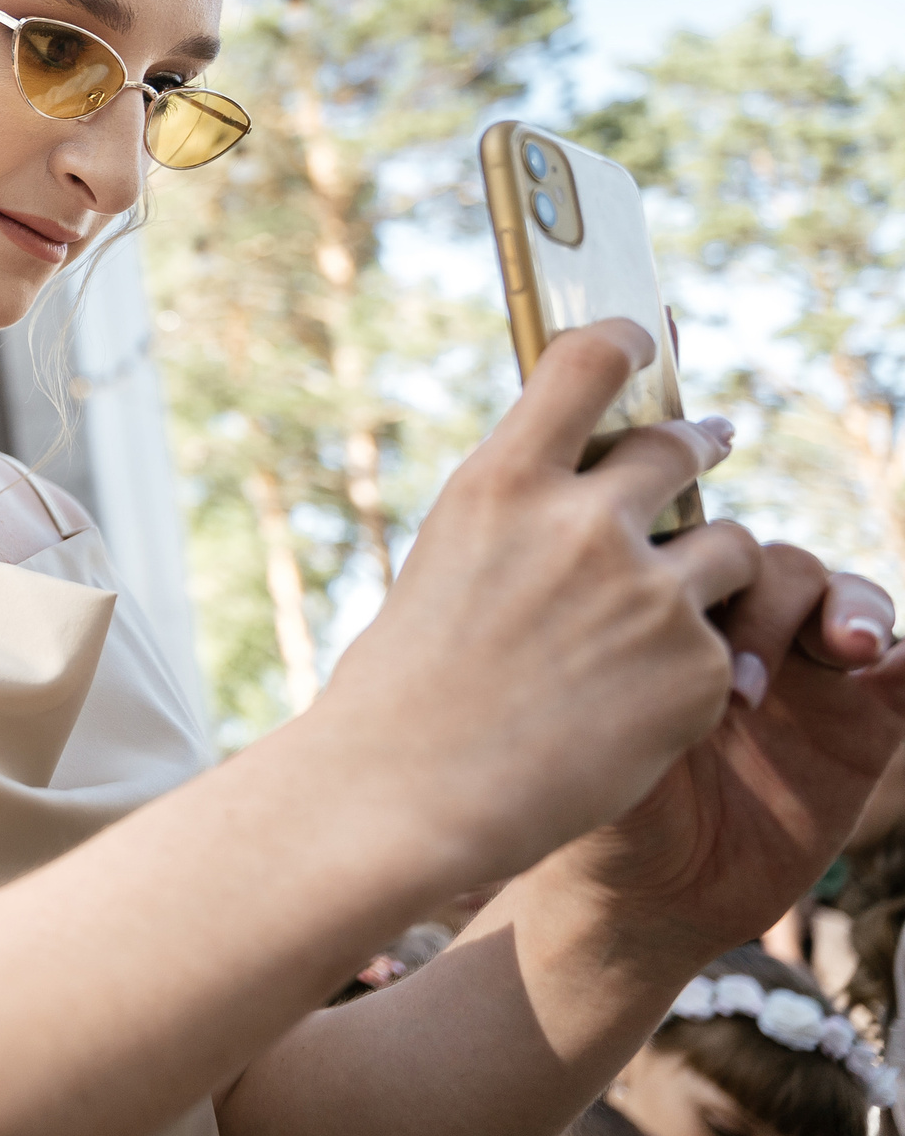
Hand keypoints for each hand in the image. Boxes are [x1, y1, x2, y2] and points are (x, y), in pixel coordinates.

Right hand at [310, 319, 754, 891]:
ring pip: (732, 544)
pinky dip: (701, 666)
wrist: (409, 794)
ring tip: (667, 611)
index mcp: (500, 483)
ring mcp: (649, 593)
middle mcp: (581, 522)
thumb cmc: (404, 685)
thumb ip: (519, 513)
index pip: (589, 360)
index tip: (644, 344)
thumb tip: (580, 479)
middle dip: (698, 444)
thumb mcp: (446, 560)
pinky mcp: (698, 666)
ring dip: (711, 568)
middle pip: (678, 446)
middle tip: (708, 442)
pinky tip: (644, 704)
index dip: (629, 342)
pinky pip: (729, 643)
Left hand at [551, 546, 904, 960]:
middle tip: (744, 688)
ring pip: (842, 598)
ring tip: (849, 647)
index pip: (697, 549)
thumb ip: (618, 680)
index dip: (701, 562)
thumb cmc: (599, 812)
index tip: (682, 617)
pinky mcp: (863, 723)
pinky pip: (904, 671)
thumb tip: (606, 616)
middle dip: (769, 601)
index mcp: (660, 619)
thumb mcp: (599, 746)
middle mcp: (736, 632)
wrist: (651, 898)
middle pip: (773, 565)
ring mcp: (803, 672)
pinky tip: (895, 666)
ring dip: (853, 609)